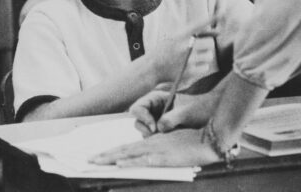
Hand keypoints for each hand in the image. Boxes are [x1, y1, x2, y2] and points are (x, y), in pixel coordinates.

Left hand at [90, 128, 219, 166]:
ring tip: (96, 161)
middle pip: (124, 150)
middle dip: (106, 155)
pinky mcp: (165, 157)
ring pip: (129, 154)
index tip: (100, 155)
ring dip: (111, 158)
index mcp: (154, 140)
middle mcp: (152, 143)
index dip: (114, 151)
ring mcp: (158, 150)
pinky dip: (131, 162)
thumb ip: (163, 143)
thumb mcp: (176, 140)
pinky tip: (120, 164)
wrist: (210, 136)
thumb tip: (152, 148)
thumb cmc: (195, 136)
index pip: (129, 146)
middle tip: (89, 159)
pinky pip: (144, 160)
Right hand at [131, 90, 220, 136]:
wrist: (213, 114)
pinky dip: (159, 140)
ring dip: (152, 136)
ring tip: (168, 136)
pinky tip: (170, 139)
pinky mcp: (163, 131)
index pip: (138, 107)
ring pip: (145, 131)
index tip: (153, 127)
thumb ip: (170, 119)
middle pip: (138, 121)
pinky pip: (154, 138)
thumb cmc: (200, 107)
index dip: (142, 117)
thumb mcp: (185, 112)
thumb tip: (158, 128)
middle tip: (157, 135)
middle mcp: (154, 109)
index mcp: (156, 99)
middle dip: (145, 129)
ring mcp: (157, 120)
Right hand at [150, 20, 216, 86]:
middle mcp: (184, 45)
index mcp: (180, 35)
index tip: (223, 12)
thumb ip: (193, 34)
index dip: (212, 18)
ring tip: (194, 58)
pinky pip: (205, 67)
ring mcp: (187, 59)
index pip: (199, 24)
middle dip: (207, 46)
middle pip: (209, 43)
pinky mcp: (188, 71)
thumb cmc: (164, 52)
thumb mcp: (174, 38)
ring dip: (205, 57)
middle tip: (198, 49)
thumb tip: (217, 31)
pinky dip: (201, 68)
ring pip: (209, 55)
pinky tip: (192, 67)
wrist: (150, 68)